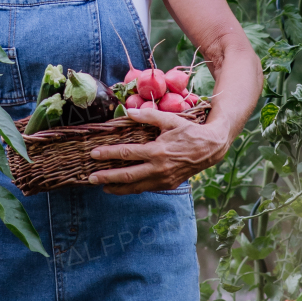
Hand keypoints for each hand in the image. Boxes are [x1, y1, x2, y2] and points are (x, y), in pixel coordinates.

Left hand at [88, 105, 227, 193]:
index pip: (127, 154)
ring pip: (136, 187)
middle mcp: (159, 168)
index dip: (108, 154)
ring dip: (118, 188)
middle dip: (107, 177)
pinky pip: (146, 188)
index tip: (94, 154)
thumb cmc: (188, 131)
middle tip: (91, 178)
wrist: (211, 148)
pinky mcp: (168, 185)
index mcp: (157, 151)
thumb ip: (148, 115)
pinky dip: (133, 188)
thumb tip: (128, 112)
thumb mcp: (169, 119)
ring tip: (103, 187)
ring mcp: (163, 179)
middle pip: (127, 175)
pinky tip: (122, 187)